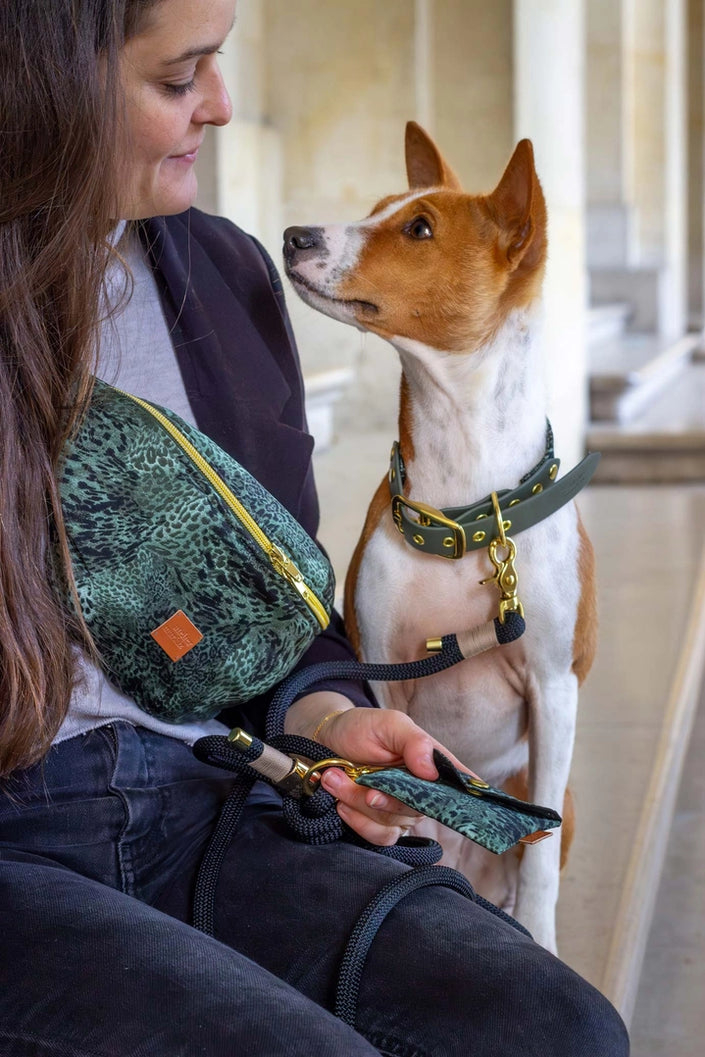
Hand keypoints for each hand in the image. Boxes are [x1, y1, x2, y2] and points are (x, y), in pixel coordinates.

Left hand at [296, 702, 475, 845]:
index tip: (459, 801)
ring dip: (359, 802)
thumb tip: (432, 771)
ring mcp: (401, 810)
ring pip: (394, 822)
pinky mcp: (379, 824)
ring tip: (336, 779)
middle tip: (361, 778)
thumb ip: (414, 742)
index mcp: (432, 763)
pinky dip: (358, 821)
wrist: (324, 742)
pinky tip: (341, 803)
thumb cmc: (360, 728)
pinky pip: (380, 837)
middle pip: (420, 808)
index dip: (469, 796)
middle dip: (386, 796)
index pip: (462, 782)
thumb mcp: (389, 723)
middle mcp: (422, 790)